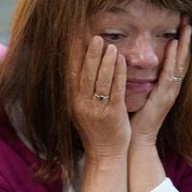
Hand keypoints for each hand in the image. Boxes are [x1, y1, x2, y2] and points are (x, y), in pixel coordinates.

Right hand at [68, 36, 129, 191]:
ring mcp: (96, 108)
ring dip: (104, 60)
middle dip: (89, 53)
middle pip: (84, 73)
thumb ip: (80, 90)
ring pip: (99, 79)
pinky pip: (114, 88)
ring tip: (109, 44)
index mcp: (73, 101)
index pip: (71, 73)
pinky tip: (120, 60)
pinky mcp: (112, 113)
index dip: (73, 55)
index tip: (75, 37)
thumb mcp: (82, 109)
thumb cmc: (96, 130)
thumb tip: (80, 68)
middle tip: (95, 36)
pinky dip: (117, 73)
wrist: (104, 154)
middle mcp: (81, 103)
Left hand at [129, 18, 190, 145]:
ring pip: (180, 63)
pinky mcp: (164, 97)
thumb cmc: (133, 118)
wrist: (136, 140)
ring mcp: (170, 92)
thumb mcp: (138, 93)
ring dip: (184, 44)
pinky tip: (174, 44)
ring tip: (187, 26)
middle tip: (188, 19)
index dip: (180, 43)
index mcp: (165, 86)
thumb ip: (138, 79)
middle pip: (182, 58)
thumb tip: (129, 60)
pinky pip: (170, 74)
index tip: (180, 24)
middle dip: (186, 38)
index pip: (175, 60)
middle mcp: (171, 87)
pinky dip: (173, 59)